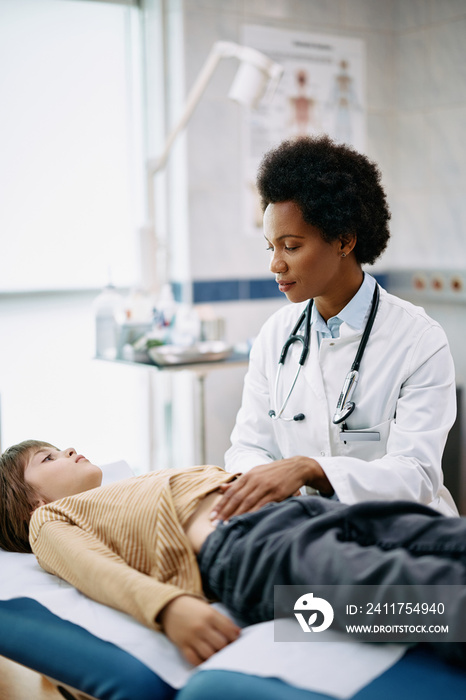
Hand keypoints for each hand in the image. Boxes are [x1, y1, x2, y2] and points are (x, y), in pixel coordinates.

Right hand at [159, 596, 240, 665]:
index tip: (235, 641)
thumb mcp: (209, 609)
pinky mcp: (182, 645)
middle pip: (220, 644)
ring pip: (209, 654)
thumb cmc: (193, 608)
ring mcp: (191, 637)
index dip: (235, 638)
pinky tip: (205, 660)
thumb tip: (237, 633)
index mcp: (210, 615)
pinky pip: (194, 659)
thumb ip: (223, 621)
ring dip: (215, 657)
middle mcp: (201, 627)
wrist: (169, 606)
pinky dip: (201, 663)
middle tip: (226, 649)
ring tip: (217, 655)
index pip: (229, 631)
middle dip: (226, 649)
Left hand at [211, 457, 333, 522]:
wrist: (296, 467)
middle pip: (236, 498)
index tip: (212, 516)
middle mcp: (255, 480)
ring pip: (247, 502)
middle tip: (216, 524)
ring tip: (227, 525)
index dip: (221, 505)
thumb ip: (238, 482)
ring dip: (236, 515)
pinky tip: (246, 521)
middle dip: (225, 512)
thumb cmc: (274, 473)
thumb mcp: (255, 473)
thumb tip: (221, 488)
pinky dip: (253, 513)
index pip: (231, 492)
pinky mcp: (276, 492)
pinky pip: (262, 505)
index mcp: (248, 475)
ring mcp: (265, 486)